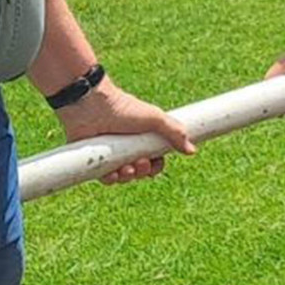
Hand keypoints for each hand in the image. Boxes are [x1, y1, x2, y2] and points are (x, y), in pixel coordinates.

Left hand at [54, 75, 195, 184]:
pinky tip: (112, 174)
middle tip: (141, 163)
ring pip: (122, 177)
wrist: (92, 105)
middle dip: (142, 172)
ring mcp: (109, 154)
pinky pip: (103, 178)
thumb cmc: (123, 107)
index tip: (156, 163)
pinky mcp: (94, 159)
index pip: (153, 160)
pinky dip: (110, 179)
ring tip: (127, 168)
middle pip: (139, 171)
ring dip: (127, 177)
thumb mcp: (155, 118)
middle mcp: (126, 147)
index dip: (156, 166)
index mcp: (141, 138)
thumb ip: (175, 132)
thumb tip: (192, 150)